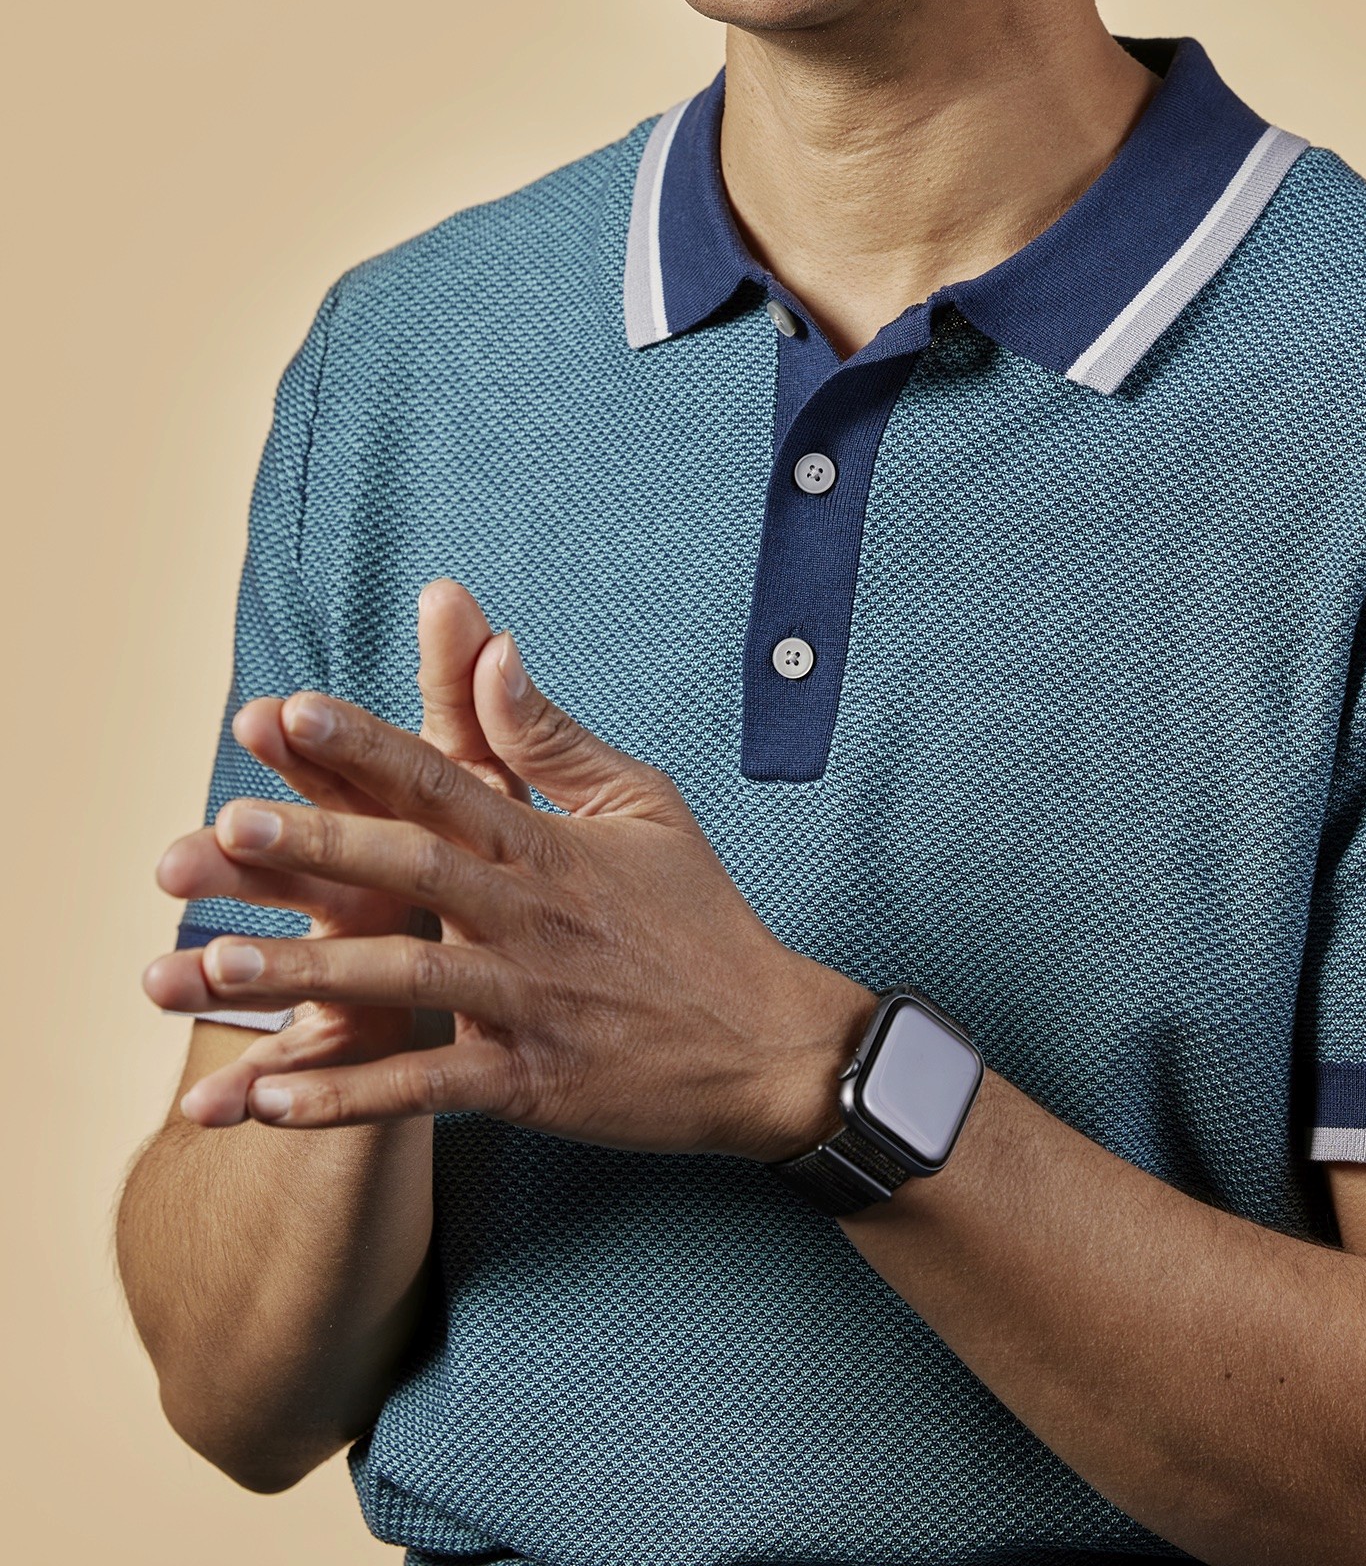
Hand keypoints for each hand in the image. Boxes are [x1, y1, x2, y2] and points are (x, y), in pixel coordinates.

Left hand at [147, 602, 872, 1155]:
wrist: (768, 1046)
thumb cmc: (700, 917)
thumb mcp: (643, 805)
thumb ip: (552, 736)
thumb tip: (495, 649)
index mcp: (550, 845)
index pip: (445, 778)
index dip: (365, 745)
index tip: (288, 711)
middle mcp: (531, 917)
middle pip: (410, 870)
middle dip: (315, 848)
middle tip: (224, 826)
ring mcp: (528, 1004)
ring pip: (403, 980)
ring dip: (307, 974)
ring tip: (213, 962)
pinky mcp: (529, 1085)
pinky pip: (426, 1090)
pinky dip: (349, 1098)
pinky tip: (271, 1100)